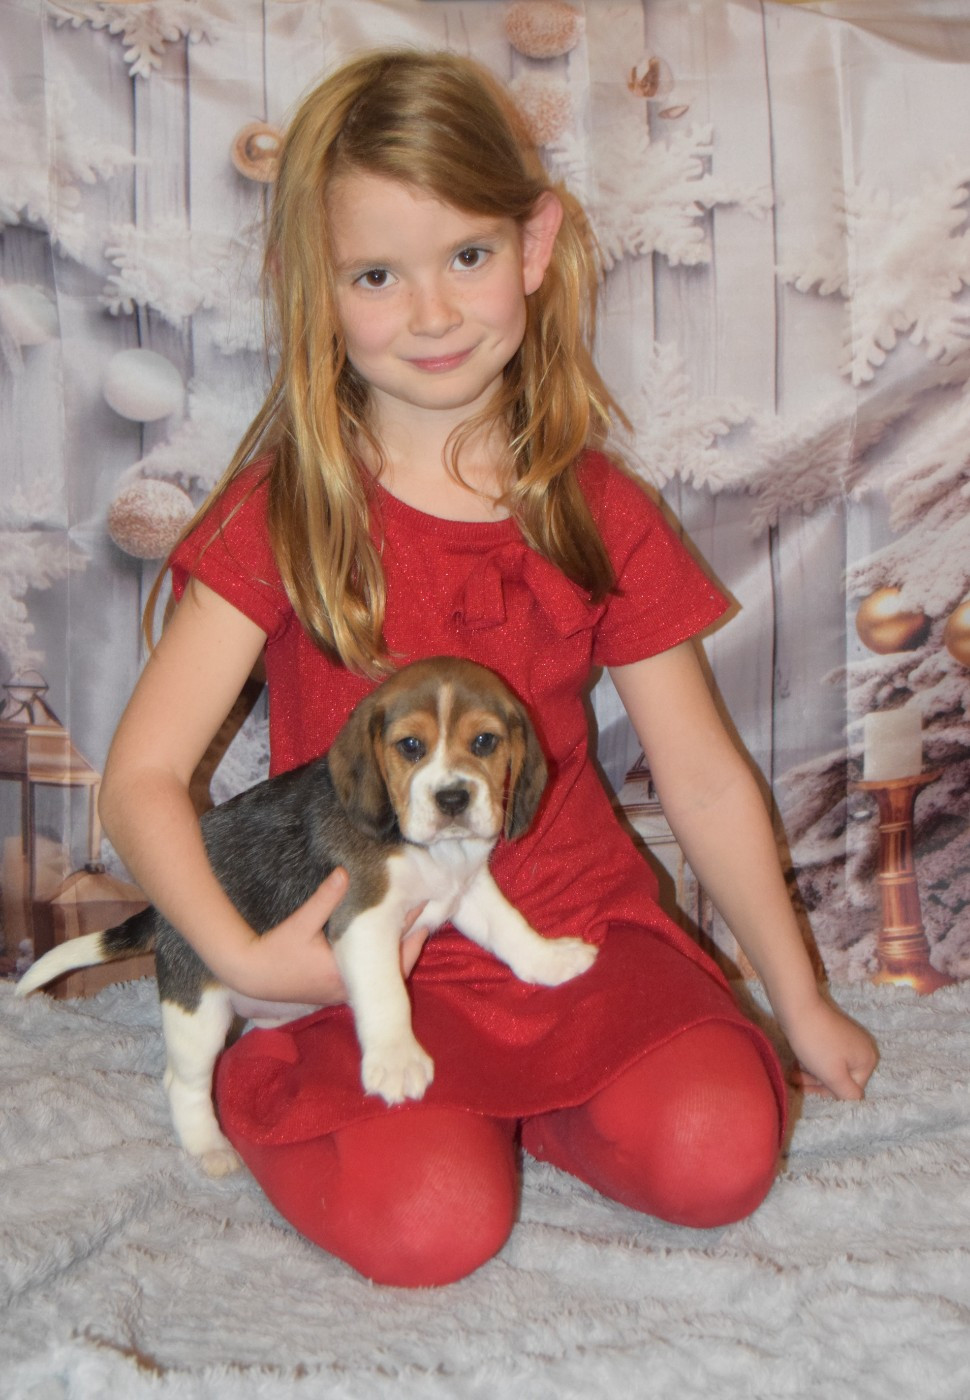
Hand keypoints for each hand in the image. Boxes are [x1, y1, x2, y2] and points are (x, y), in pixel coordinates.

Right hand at [226, 871, 429, 1003]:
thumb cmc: (274, 950)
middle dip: (410, 942)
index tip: (424, 906)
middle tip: (427, 914)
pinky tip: (386, 943)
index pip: (390, 954)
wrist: (250, 976)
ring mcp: (341, 993)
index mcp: (345, 974)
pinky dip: (380, 961)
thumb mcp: (300, 923)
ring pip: (381, 976)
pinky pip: (367, 978)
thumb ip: (324, 899)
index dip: (409, 929)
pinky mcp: (334, 991)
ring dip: (396, 952)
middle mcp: (347, 989)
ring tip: (413, 926)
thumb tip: (344, 872)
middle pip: (393, 969)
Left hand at [782, 993, 878, 1100]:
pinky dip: (812, 1060)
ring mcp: (848, 1038)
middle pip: (840, 1076)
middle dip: (817, 1082)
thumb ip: (848, 1093)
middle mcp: (862, 1048)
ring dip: (811, 1072)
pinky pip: (825, 1053)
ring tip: (792, 1073)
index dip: (828, 1091)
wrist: (798, 1007)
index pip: (851, 1088)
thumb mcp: (834, 1075)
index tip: (807, 1089)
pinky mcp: (833, 1031)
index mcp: (867, 1060)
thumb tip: (854, 1099)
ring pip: (830, 1065)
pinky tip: (797, 1061)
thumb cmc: (817, 1043)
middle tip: (794, 1080)